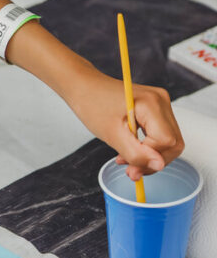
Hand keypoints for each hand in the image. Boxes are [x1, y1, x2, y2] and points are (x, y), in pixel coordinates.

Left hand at [66, 72, 183, 180]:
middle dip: (152, 160)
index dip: (150, 159)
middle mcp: (161, 101)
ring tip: (125, 159)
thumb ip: (135, 152)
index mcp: (152, 104)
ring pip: (168, 140)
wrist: (84, 87)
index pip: (166, 141)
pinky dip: (147, 146)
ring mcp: (160, 104)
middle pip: (173, 142)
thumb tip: (158, 166)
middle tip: (130, 169)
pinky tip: (129, 150)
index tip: (130, 168)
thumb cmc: (92, 105)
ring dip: (149, 155)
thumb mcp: (111, 134)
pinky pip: (160, 133)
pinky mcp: (155, 109)